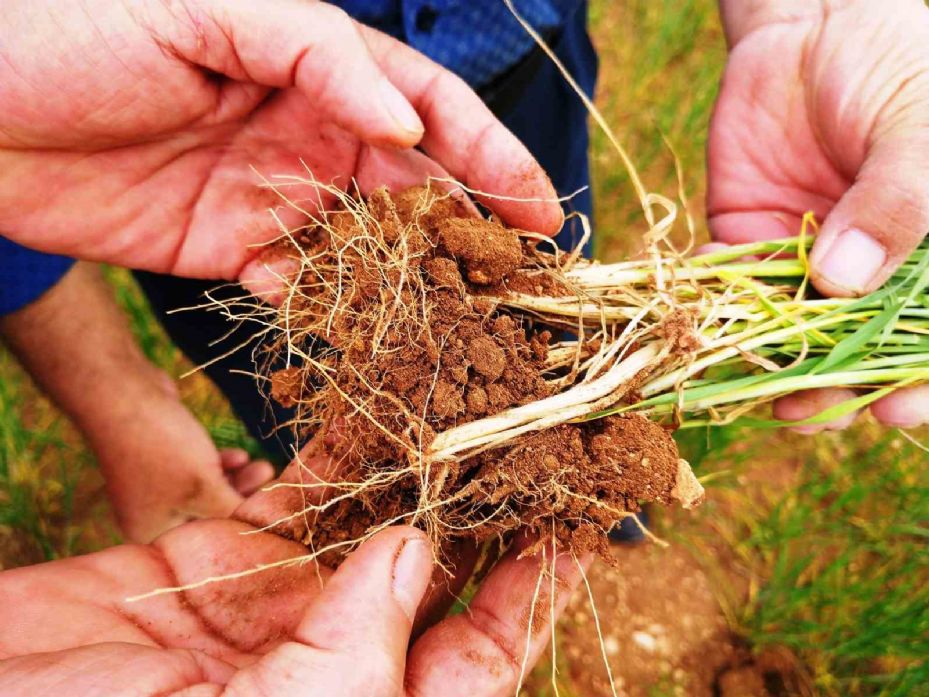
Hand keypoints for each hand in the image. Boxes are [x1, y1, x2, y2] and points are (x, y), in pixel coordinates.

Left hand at [0, 0, 561, 284]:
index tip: (542, 214)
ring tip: (462, 322)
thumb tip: (410, 127)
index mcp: (317, 64)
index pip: (430, 112)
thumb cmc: (75, 25)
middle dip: (471, 231)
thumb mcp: (206, 8)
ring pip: (366, 241)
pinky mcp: (229, 246)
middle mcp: (308, 130)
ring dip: (414, 278)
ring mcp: (273, 193)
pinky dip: (331, 304)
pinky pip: (299, 282)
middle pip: (414, 186)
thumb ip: (319, 54)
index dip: (492, 160)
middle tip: (522, 284)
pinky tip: (358, 328)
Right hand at [0, 440, 588, 694]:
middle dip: (492, 504)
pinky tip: (386, 391)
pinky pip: (300, 491)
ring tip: (478, 392)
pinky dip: (341, 443)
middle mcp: (339, 665)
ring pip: (375, 519)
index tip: (589, 517)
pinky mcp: (222, 557)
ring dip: (424, 460)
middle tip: (543, 430)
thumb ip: (356, 656)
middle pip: (439, 577)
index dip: (538, 587)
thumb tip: (415, 553)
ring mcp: (282, 608)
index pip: (482, 656)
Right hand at [99, 367, 274, 543]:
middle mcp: (149, 514)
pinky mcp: (161, 460)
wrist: (122, 394)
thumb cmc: (163, 448)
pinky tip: (238, 456)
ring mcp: (154, 486)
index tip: (271, 515)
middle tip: (271, 482)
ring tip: (262, 466)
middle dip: (243, 498)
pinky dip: (218, 465)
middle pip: (208, 516)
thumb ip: (233, 512)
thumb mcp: (206, 489)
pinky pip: (197, 471)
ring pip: (206, 490)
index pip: (206, 541)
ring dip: (236, 479)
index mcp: (151, 533)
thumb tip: (263, 525)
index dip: (240, 529)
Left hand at [708, 0, 928, 429]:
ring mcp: (806, 260)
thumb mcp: (916, 128)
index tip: (892, 410)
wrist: (818, 21)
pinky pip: (726, 284)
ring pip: (784, 329)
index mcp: (927, 255)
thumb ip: (897, 200)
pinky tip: (702, 323)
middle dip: (829, 385)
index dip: (916, 384)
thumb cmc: (896, 62)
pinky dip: (711, 307)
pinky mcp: (747, 238)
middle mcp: (869, 271)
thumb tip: (843, 280)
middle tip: (803, 408)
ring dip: (763, 361)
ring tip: (749, 383)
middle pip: (853, 350)